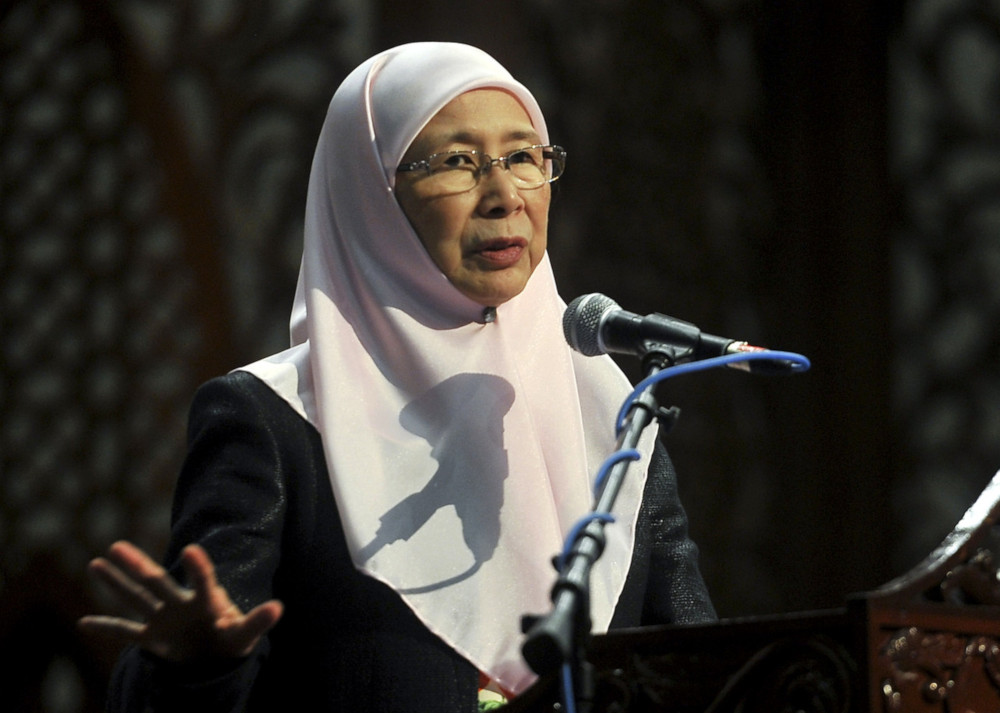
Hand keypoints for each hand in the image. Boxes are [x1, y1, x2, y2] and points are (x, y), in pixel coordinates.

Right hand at [78, 540, 282, 662]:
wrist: (216, 656)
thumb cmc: (232, 640)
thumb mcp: (245, 634)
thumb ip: (257, 621)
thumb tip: (277, 608)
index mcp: (205, 602)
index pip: (202, 581)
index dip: (199, 568)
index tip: (191, 549)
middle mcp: (180, 604)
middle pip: (156, 582)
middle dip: (137, 565)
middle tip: (117, 546)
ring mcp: (163, 619)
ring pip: (135, 597)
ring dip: (116, 583)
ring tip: (96, 561)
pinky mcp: (152, 638)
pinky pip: (125, 632)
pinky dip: (106, 629)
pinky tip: (83, 623)